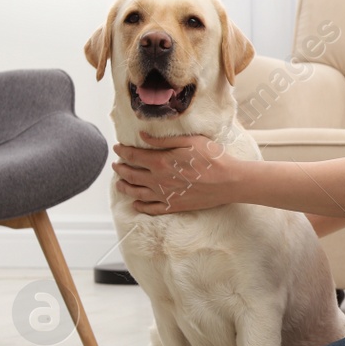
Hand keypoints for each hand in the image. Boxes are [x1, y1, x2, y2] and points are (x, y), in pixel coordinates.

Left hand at [112, 131, 239, 214]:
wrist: (229, 181)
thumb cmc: (213, 158)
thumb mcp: (190, 141)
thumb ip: (163, 140)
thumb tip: (143, 136)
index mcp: (161, 162)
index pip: (133, 156)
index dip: (122, 151)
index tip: (117, 148)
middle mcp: (158, 180)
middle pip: (131, 175)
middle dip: (120, 169)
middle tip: (116, 165)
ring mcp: (165, 195)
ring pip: (136, 193)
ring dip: (124, 187)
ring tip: (119, 183)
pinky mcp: (174, 206)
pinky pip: (151, 209)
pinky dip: (140, 206)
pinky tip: (136, 203)